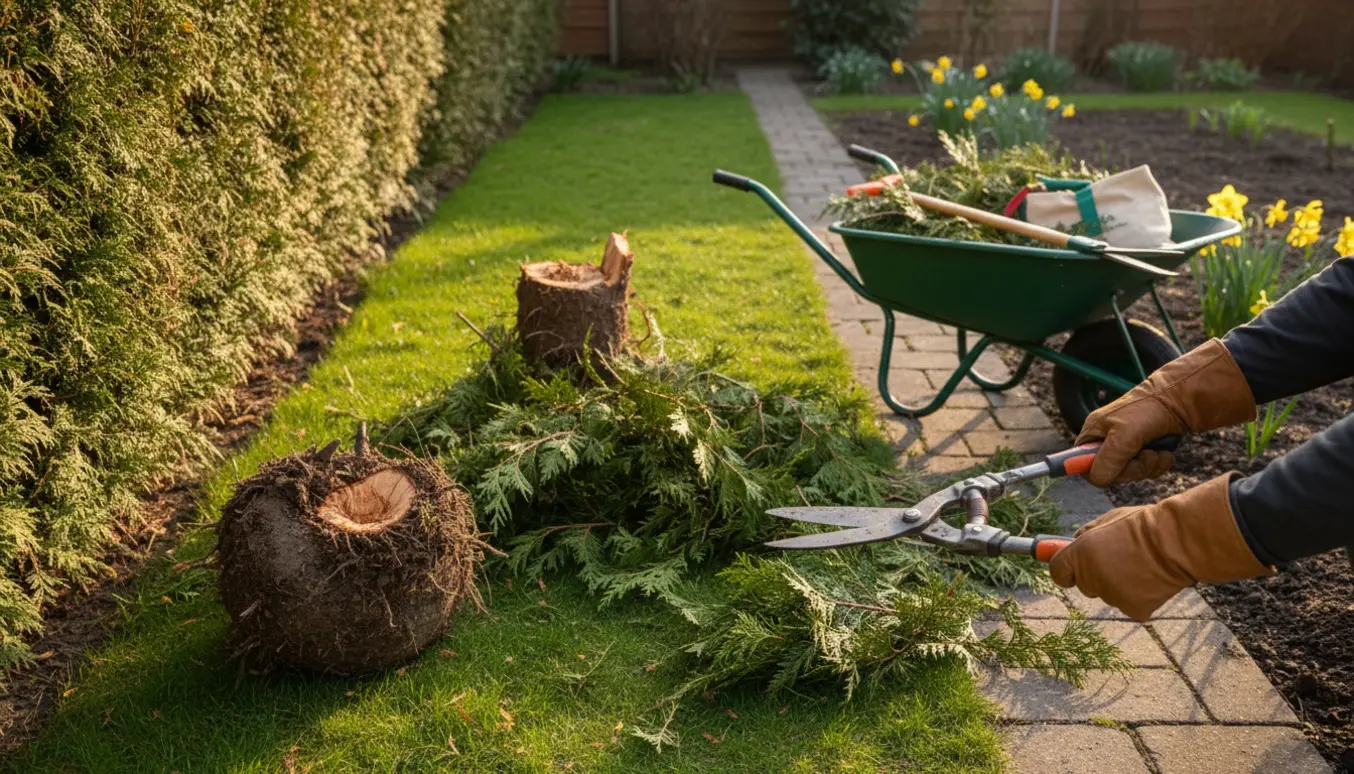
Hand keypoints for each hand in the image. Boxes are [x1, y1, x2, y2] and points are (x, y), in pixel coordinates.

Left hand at [1049, 475, 1273, 621]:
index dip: (1065, 570)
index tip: (1071, 568)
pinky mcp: (1134, 610)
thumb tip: (1071, 544)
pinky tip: (1151, 581)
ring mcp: (1112, 596)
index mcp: (1081, 554)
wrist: (1178, 542)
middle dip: (1094, 575)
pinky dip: (1138, 597)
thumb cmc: (1144, 526)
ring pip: (1108, 595)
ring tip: (1141, 566)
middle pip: (1084, 585)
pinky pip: (1129, 605)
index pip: (1057, 572)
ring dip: (1118, 585)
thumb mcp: (1108, 519)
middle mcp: (1092, 578)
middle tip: (1119, 559)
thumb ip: (1085, 534)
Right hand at [1076, 339, 1254, 486]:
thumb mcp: (1125, 435)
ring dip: (1147, 467)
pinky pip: (1145, 472)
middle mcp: (1105, 442)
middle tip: (1144, 456)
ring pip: (1130, 475)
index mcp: (1092, 434)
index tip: (1112, 469)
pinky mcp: (1142, 453)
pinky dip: (1158, 465)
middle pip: (1108, 474)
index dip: (1094, 470)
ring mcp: (1124, 448)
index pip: (1079, 463)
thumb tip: (1098, 479)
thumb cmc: (1148, 411)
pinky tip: (1164, 452)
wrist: (1179, 401)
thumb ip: (1108, 459)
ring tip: (1157, 451)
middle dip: (1131, 469)